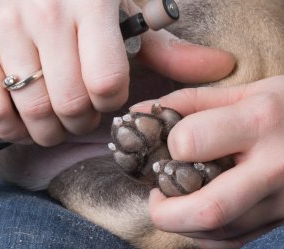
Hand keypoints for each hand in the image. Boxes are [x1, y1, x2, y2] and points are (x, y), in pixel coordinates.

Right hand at [0, 0, 234, 145]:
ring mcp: (5, 31)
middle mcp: (46, 14)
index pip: (106, 81)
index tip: (106, 98)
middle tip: (81, 113)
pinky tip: (25, 122)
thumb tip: (218, 68)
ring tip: (56, 118)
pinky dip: (13, 130)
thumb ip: (166, 47)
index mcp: (91, 3)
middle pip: (70, 105)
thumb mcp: (122, 12)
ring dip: (51, 130)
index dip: (111, 102)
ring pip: (35, 113)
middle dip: (81, 122)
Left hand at [131, 76, 283, 247]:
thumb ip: (188, 102)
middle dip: (164, 210)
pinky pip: (231, 241)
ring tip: (178, 198)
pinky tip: (200, 210)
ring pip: (216, 232)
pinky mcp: (280, 220)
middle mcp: (272, 168)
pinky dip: (204, 232)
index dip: (170, 146)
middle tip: (157, 193)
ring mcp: (281, 202)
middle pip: (205, 209)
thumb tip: (139, 112)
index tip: (170, 146)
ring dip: (181, 221)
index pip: (190, 143)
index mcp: (258, 122)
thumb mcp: (243, 92)